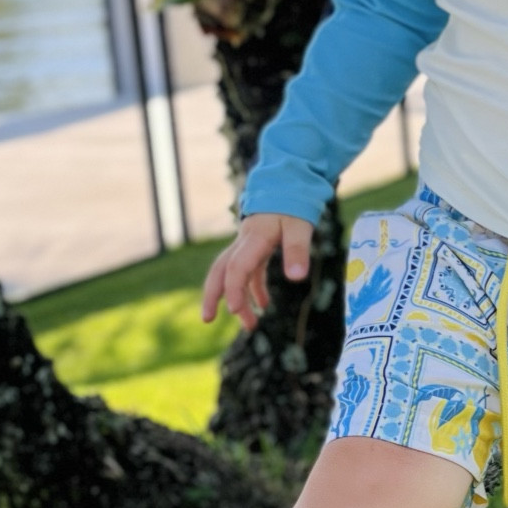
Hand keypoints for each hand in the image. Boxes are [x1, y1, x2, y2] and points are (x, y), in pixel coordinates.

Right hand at [201, 213, 313, 329]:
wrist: (288, 182)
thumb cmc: (293, 203)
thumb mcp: (300, 226)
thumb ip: (298, 250)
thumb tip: (296, 278)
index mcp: (253, 238)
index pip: (237, 267)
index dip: (233, 289)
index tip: (232, 311)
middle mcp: (244, 242)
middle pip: (220, 270)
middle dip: (213, 294)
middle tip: (207, 319)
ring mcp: (248, 245)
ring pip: (232, 273)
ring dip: (237, 298)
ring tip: (249, 325)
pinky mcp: (256, 247)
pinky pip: (250, 271)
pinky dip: (254, 289)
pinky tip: (263, 306)